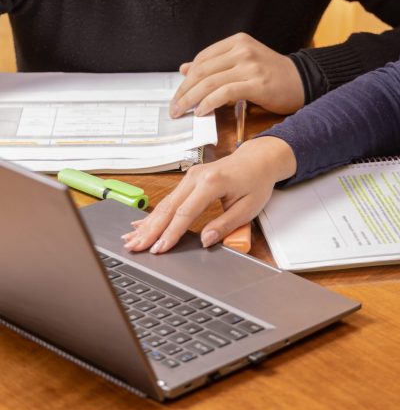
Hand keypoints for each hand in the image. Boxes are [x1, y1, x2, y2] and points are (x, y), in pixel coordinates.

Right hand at [122, 136, 296, 253]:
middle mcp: (196, 176)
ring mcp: (190, 176)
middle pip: (168, 207)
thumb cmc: (255, 182)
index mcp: (212, 182)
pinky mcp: (188, 179)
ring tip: (131, 239)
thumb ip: (225, 225)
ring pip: (165, 203)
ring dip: (148, 223)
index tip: (160, 249)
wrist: (257, 160)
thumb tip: (205, 240)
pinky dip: (154, 214)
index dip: (171, 233)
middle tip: (135, 247)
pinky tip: (140, 224)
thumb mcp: (248, 208)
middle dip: (150, 230)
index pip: (185, 212)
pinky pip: (169, 199)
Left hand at [170, 33, 304, 115]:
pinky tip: (202, 111)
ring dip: (191, 99)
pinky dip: (209, 103)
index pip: (202, 59)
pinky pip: (225, 93)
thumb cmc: (273, 74)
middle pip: (202, 71)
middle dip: (184, 91)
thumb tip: (185, 68)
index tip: (178, 94)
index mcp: (237, 42)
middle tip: (174, 107)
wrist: (303, 81)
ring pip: (209, 82)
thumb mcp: (243, 62)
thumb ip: (216, 64)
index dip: (186, 79)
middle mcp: (242, 50)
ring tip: (183, 112)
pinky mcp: (257, 83)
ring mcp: (250, 66)